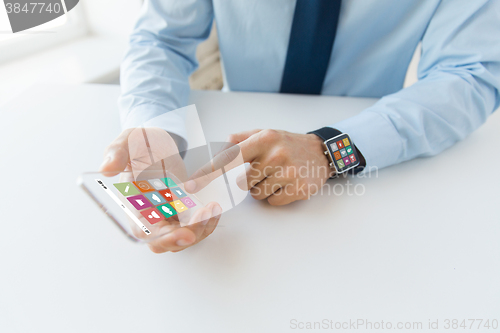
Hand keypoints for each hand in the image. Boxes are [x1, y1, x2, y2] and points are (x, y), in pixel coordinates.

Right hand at [100, 128, 221, 252]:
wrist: (157, 141)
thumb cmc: (141, 142)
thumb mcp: (128, 141)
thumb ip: (117, 153)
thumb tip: (106, 168)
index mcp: (133, 203)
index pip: (145, 231)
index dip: (164, 237)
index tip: (185, 234)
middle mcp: (148, 215)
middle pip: (166, 242)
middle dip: (188, 235)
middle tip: (206, 215)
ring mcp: (166, 216)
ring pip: (183, 238)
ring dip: (201, 229)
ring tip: (213, 208)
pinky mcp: (181, 212)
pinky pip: (194, 227)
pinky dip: (206, 222)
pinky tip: (214, 208)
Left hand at [186, 129, 332, 205]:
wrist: (320, 153)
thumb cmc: (286, 144)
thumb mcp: (265, 134)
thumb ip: (240, 139)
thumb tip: (217, 148)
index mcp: (264, 138)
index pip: (230, 158)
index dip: (208, 174)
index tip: (191, 186)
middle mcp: (276, 154)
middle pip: (241, 182)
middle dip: (247, 181)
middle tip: (264, 170)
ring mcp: (289, 172)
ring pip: (256, 194)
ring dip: (261, 189)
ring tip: (276, 176)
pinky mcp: (299, 188)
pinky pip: (272, 201)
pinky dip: (275, 196)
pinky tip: (286, 184)